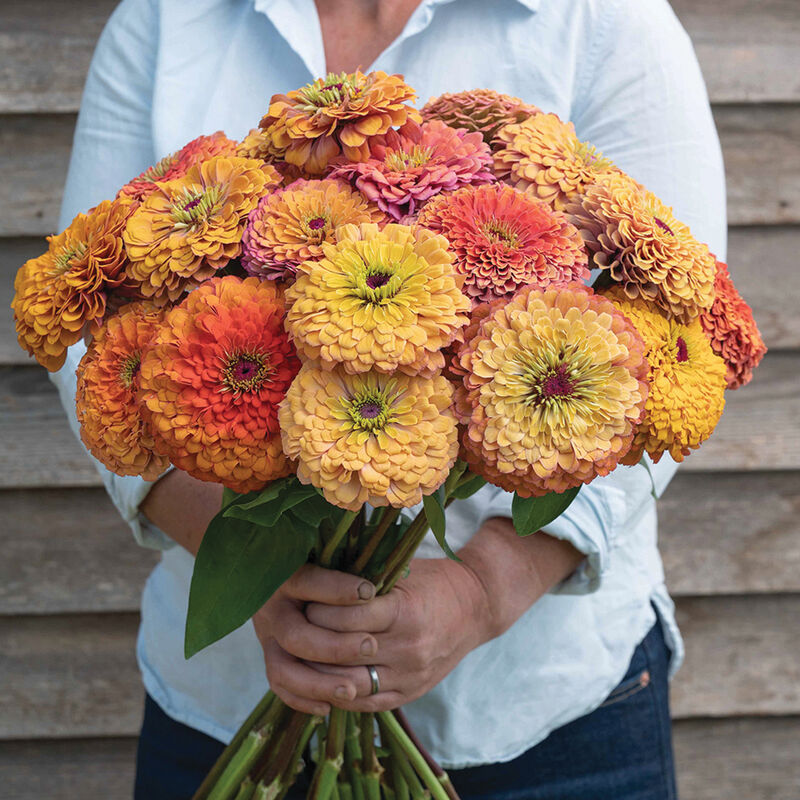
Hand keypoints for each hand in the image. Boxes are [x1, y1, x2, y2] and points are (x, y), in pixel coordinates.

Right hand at [252, 564, 381, 715]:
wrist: (277, 577)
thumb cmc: (328, 563)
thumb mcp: (333, 556)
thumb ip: (349, 562)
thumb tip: (378, 577)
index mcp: (285, 575)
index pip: (308, 581)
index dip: (337, 589)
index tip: (369, 592)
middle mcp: (273, 608)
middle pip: (296, 634)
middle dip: (334, 646)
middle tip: (370, 646)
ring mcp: (268, 637)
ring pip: (283, 668)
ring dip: (318, 682)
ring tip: (352, 689)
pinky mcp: (272, 657)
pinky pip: (280, 686)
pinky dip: (303, 699)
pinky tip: (329, 707)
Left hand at [306, 558, 490, 711]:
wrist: (476, 607)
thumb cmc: (433, 581)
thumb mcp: (402, 572)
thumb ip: (363, 582)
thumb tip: (314, 576)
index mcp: (405, 612)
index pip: (348, 617)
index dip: (320, 609)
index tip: (304, 598)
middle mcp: (408, 649)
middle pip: (344, 652)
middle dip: (313, 639)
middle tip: (295, 625)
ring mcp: (409, 677)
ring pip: (348, 684)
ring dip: (319, 672)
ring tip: (302, 653)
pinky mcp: (409, 694)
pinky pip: (364, 703)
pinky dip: (338, 692)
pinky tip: (321, 677)